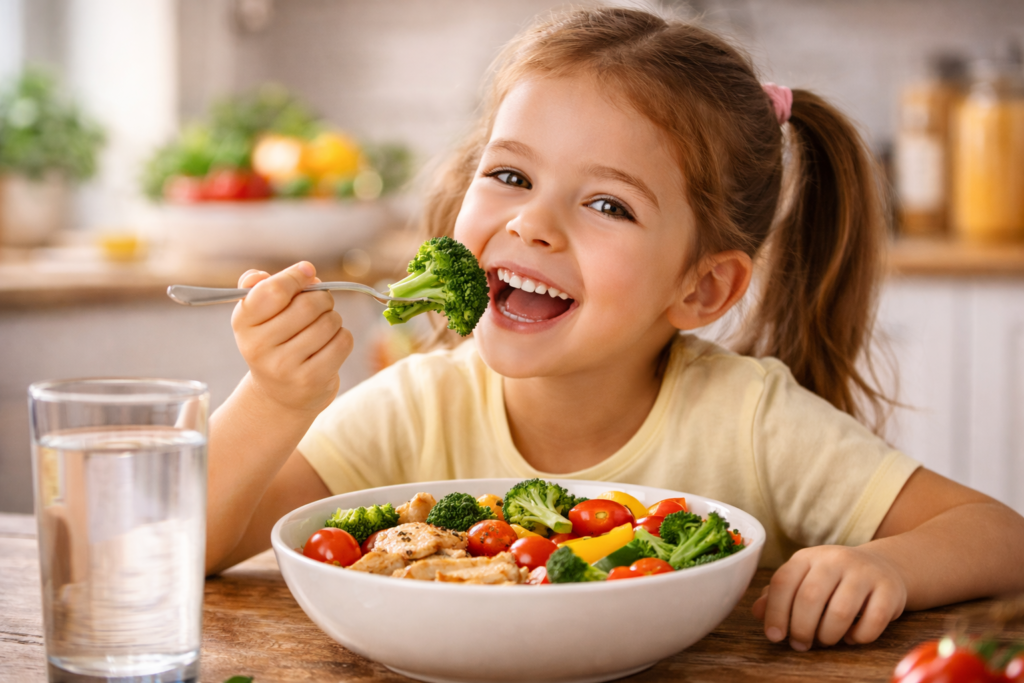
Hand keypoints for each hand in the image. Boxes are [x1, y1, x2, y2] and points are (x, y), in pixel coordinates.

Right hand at [231, 262, 353, 413]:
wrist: (278, 395)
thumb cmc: (273, 342)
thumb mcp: (257, 315)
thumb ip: (261, 286)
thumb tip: (292, 271)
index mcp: (243, 323)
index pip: (274, 290)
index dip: (296, 276)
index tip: (307, 272)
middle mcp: (258, 347)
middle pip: (308, 305)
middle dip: (322, 298)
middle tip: (320, 304)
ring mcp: (284, 367)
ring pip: (329, 322)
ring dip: (333, 318)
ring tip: (323, 327)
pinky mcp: (311, 380)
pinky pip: (342, 342)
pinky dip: (342, 337)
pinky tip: (329, 344)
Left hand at [751, 545, 907, 650]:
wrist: (881, 568)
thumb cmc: (832, 581)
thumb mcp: (802, 580)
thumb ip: (778, 596)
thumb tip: (756, 612)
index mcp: (806, 557)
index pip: (783, 582)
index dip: (775, 612)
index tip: (774, 636)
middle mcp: (834, 559)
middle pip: (810, 598)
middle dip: (801, 628)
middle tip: (800, 645)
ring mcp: (864, 572)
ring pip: (840, 611)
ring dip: (828, 635)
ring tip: (825, 640)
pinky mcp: (889, 589)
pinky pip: (872, 621)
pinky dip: (859, 637)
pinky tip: (851, 637)